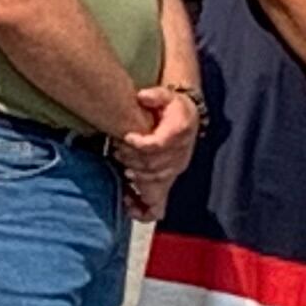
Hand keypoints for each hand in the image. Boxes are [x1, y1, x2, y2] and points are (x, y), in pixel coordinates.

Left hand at [115, 83, 198, 212]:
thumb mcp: (167, 96)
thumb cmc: (174, 109)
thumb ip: (155, 95)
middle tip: (118, 151)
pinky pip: (157, 207)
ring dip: (135, 177)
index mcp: (179, 133)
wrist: (188, 120)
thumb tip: (142, 97)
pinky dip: (141, 209)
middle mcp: (179, 156)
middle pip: (154, 166)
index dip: (142, 143)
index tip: (127, 137)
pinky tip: (126, 203)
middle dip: (133, 160)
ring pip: (154, 183)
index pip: (160, 144)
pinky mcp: (167, 182)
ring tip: (122, 169)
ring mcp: (173, 172)